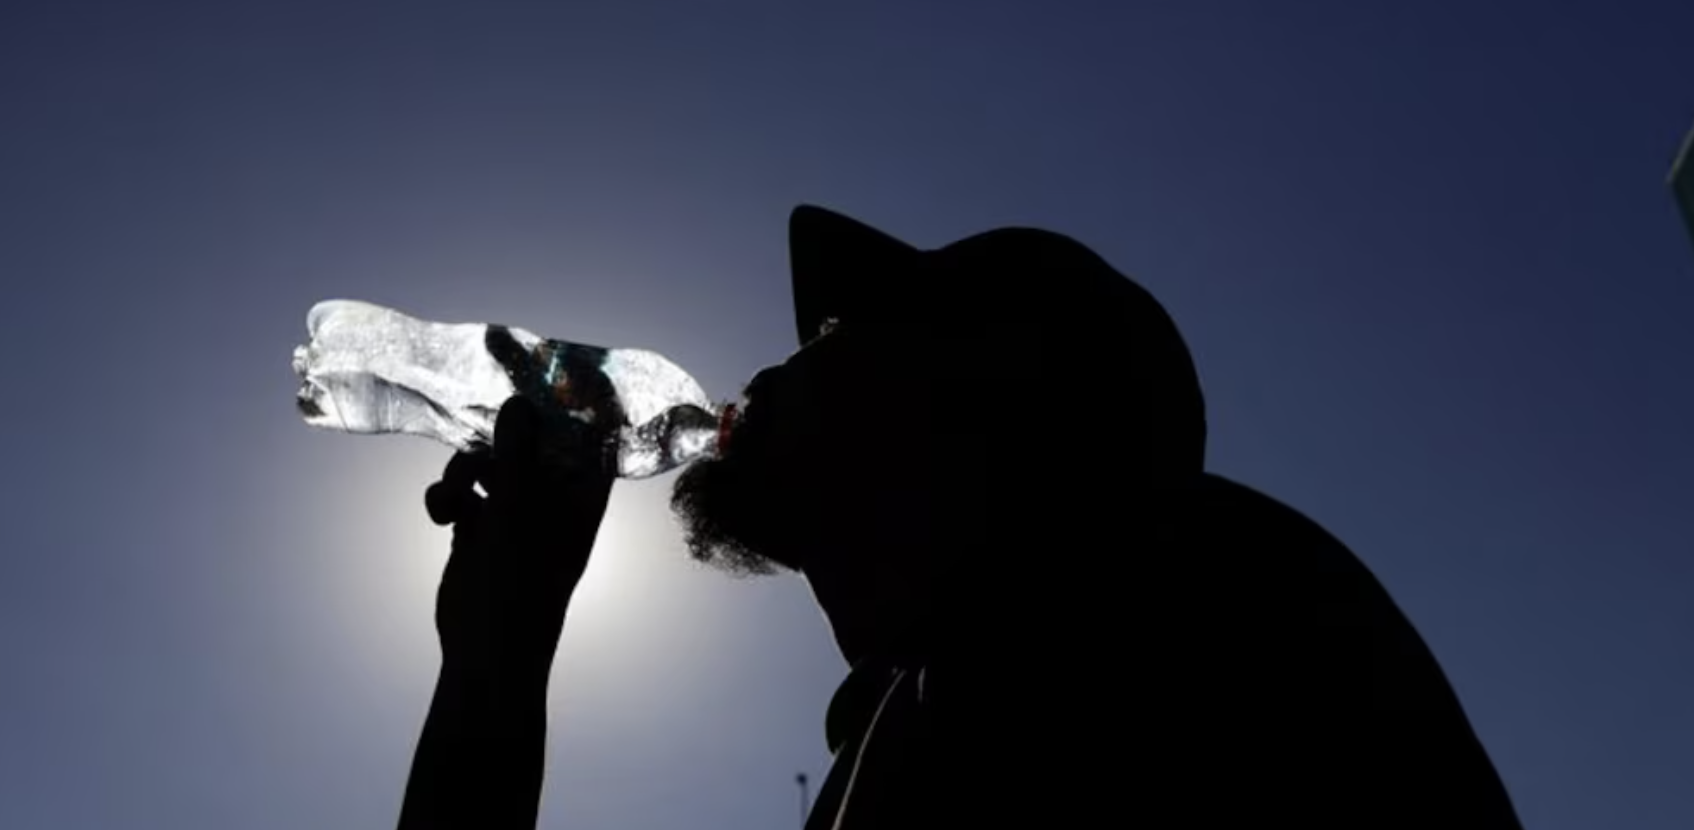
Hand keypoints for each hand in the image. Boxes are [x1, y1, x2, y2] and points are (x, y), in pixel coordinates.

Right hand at [422, 396, 615, 679]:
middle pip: (529, 444)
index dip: (572, 402)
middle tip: (475, 392)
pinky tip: (438, 516)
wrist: (484, 659)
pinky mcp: (480, 530)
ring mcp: (514, 516)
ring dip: (463, 471)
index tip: (548, 365)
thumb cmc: (516, 593)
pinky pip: (462, 494)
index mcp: (580, 500)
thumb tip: (518, 403)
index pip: (587, 438)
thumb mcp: (516, 516)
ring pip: (488, 465)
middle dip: (500, 430)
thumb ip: (515, 457)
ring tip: (452, 497)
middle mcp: (551, 502)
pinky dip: (446, 498)